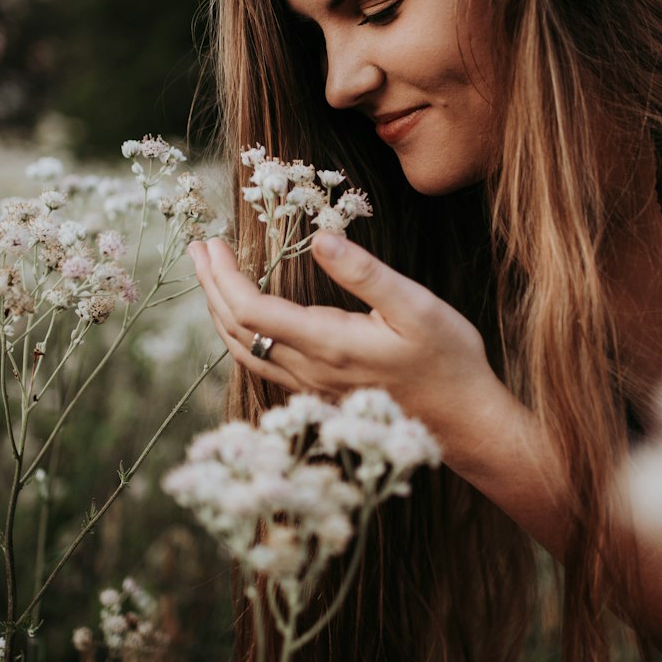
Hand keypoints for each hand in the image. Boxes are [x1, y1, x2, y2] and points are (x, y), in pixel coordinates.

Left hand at [188, 232, 495, 440]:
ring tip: (209, 278)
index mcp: (327, 345)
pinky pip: (263, 364)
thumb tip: (320, 239)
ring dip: (219, 312)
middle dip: (210, 287)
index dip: (223, 277)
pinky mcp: (319, 394)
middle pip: (237, 331)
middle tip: (198, 249)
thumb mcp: (416, 307)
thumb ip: (366, 274)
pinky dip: (240, 335)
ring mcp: (311, 387)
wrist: (463, 422)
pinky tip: (243, 319)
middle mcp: (309, 371)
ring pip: (245, 352)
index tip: (214, 243)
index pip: (251, 311)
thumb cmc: (447, 360)